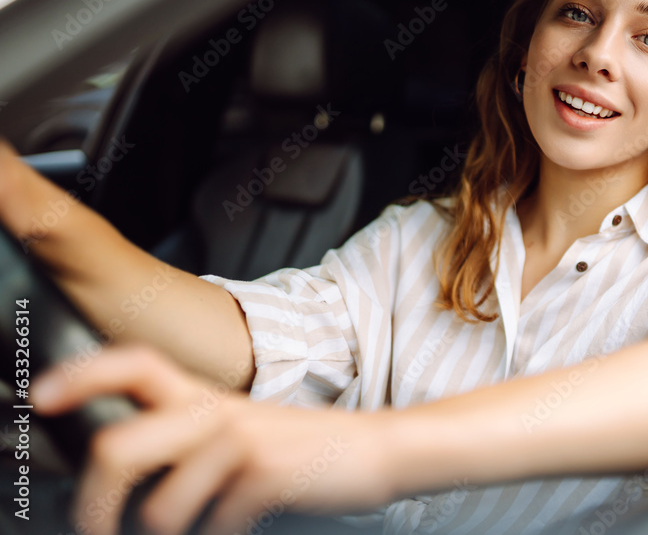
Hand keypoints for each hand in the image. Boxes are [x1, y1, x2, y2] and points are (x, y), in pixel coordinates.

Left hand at [31, 344, 396, 534]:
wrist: (373, 450)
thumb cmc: (299, 449)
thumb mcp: (238, 430)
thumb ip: (184, 442)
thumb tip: (121, 491)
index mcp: (202, 396)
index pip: (133, 363)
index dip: (82, 375)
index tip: (42, 398)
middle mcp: (214, 411)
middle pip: (117, 448)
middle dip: (91, 510)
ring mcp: (240, 440)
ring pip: (159, 511)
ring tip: (196, 532)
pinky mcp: (265, 474)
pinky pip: (212, 529)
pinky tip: (244, 524)